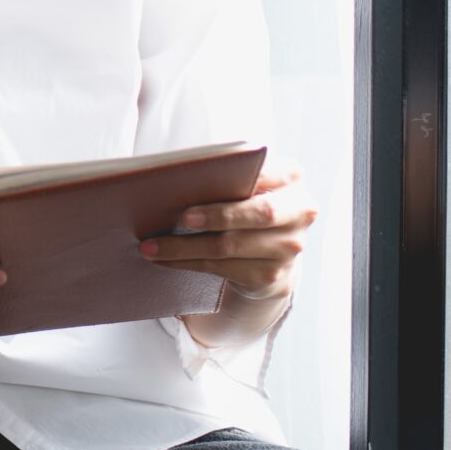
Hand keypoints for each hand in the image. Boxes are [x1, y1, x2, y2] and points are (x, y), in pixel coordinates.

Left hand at [139, 161, 315, 317]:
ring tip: (150, 246)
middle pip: (259, 214)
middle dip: (218, 215)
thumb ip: (229, 177)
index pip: (266, 174)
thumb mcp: (246, 184)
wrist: (272, 250)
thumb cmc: (246, 204)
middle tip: (182, 217)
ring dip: (184, 247)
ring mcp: (289, 248)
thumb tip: (175, 181)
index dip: (240, 179)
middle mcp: (299, 213)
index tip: (211, 176)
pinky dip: (187, 263)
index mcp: (292, 179)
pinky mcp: (272, 276)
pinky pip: (222, 268)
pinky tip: (163, 259)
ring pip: (230, 246)